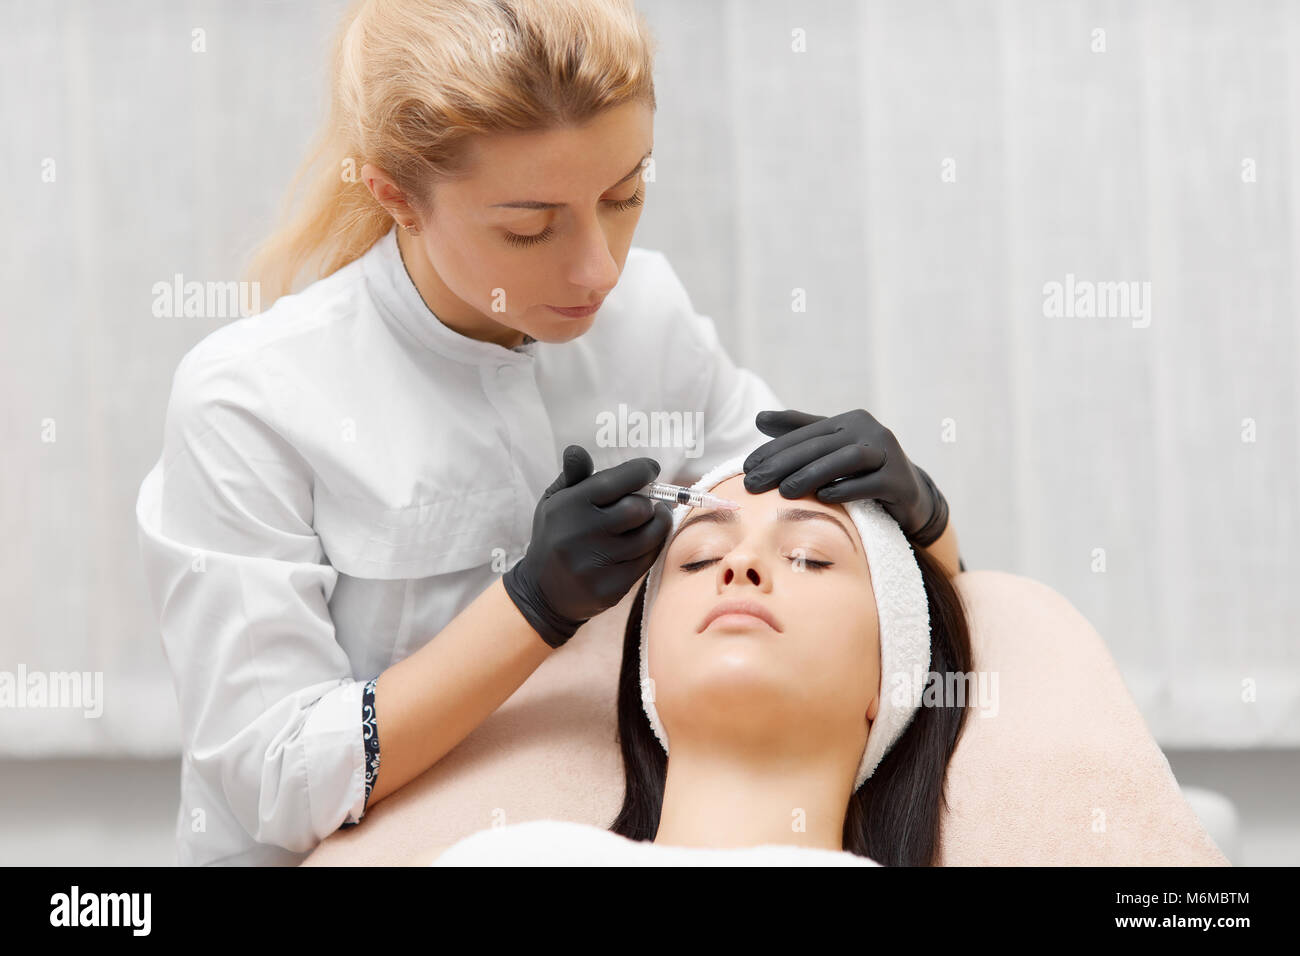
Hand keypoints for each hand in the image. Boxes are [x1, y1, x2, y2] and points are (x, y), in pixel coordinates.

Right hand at [504, 445, 672, 647]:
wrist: (542, 592)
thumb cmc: (555, 536)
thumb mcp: (554, 502)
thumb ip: (572, 475)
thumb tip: (576, 449)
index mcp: (569, 507)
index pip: (618, 481)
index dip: (643, 470)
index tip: (650, 469)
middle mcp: (581, 535)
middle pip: (639, 509)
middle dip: (647, 503)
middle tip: (646, 503)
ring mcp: (596, 565)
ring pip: (649, 537)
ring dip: (657, 524)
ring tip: (652, 518)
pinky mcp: (610, 588)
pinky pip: (647, 561)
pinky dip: (651, 548)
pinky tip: (644, 542)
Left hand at [742, 408, 948, 544]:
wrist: (909, 496)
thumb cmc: (862, 471)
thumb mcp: (831, 450)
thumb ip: (799, 433)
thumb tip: (759, 417)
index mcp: (850, 421)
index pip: (804, 434)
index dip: (773, 450)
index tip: (746, 468)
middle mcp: (870, 431)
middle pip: (821, 446)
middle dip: (784, 464)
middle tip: (755, 483)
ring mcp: (889, 453)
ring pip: (846, 459)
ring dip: (812, 474)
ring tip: (784, 492)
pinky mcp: (900, 480)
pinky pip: (871, 483)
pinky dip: (846, 489)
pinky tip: (823, 499)